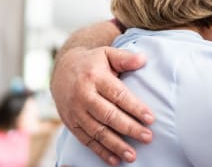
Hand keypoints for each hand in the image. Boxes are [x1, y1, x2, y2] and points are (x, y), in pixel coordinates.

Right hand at [52, 46, 154, 164]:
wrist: (61, 70)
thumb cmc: (91, 63)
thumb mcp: (106, 54)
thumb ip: (125, 58)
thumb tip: (144, 59)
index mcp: (94, 77)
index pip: (117, 94)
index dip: (134, 107)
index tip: (150, 118)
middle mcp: (83, 95)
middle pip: (108, 115)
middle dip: (129, 128)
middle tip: (147, 137)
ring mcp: (75, 111)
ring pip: (97, 131)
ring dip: (115, 145)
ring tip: (132, 155)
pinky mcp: (71, 123)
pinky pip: (86, 140)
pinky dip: (100, 151)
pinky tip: (115, 160)